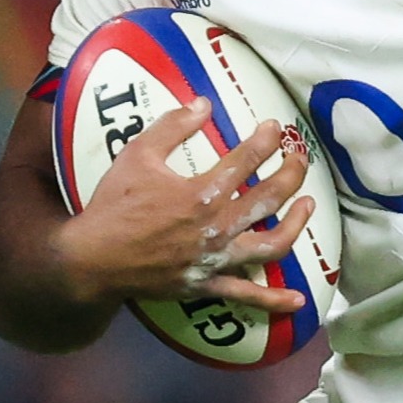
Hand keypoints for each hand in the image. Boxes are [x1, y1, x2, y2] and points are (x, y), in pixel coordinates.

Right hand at [54, 111, 316, 311]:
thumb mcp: (137, 155)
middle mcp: (217, 226)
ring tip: (308, 206)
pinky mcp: (208, 284)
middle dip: (292, 172)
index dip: (266, 140)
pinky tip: (299, 299)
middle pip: (270, 197)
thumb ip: (172, 126)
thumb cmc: (115, 205)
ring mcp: (216, 259)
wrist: (94, 259)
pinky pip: (247, 295)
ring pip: (272, 244)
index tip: (276, 127)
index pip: (247, 159)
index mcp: (201, 192)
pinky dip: (275, 300)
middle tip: (299, 157)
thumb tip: (204, 103)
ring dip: (297, 224)